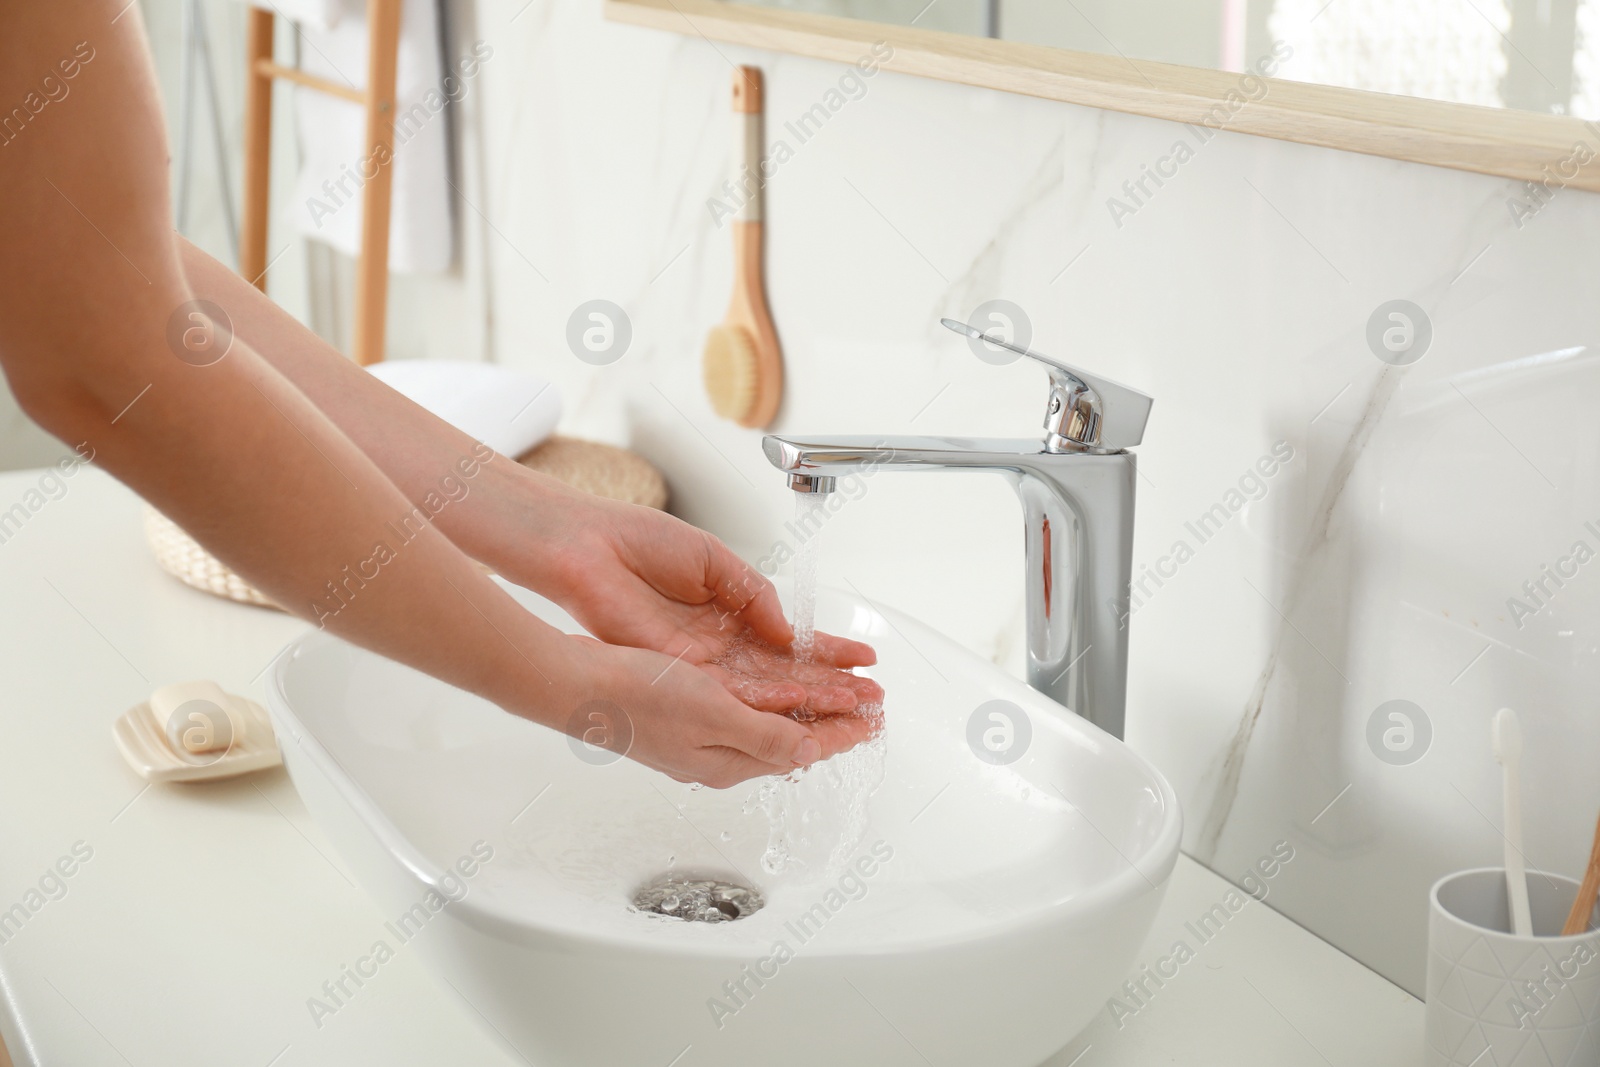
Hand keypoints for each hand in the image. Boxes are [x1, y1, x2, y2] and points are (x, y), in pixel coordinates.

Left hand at [492, 480, 880, 713]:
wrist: (590, 547)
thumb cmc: (639, 542)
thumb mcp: (716, 560)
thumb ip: (756, 595)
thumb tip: (791, 632)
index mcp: (727, 614)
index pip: (787, 644)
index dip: (827, 653)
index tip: (863, 659)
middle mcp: (716, 646)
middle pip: (784, 675)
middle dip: (831, 685)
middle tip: (872, 697)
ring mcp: (699, 663)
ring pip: (765, 691)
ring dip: (811, 699)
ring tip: (854, 708)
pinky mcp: (678, 671)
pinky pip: (732, 690)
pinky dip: (769, 697)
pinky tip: (805, 701)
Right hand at [552, 637, 877, 787]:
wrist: (581, 684)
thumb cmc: (637, 699)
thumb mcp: (714, 715)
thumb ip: (765, 735)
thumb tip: (810, 752)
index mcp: (729, 760)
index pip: (802, 747)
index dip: (843, 732)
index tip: (875, 719)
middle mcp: (720, 751)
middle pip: (794, 736)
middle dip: (836, 720)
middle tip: (872, 706)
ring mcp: (702, 732)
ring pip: (774, 720)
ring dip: (812, 705)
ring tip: (843, 693)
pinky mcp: (687, 710)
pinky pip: (749, 706)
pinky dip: (778, 694)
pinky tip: (783, 686)